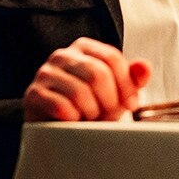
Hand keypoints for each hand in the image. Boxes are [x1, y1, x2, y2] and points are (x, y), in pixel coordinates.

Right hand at [22, 37, 151, 121]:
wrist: (59, 131)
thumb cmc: (90, 108)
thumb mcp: (116, 93)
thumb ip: (132, 79)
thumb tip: (145, 67)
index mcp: (84, 47)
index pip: (112, 58)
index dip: (127, 85)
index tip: (131, 103)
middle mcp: (62, 55)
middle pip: (98, 74)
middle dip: (109, 101)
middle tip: (107, 114)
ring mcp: (45, 73)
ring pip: (80, 92)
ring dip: (91, 112)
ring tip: (89, 118)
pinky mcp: (33, 94)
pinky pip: (62, 107)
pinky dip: (74, 120)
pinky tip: (74, 122)